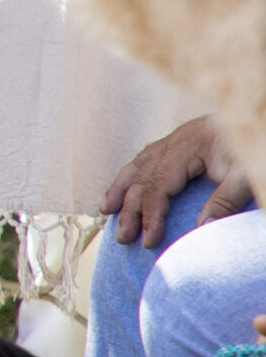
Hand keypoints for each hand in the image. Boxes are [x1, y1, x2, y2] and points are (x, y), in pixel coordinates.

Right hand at [104, 117, 246, 246]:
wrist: (257, 116)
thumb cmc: (254, 145)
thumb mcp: (245, 175)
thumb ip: (224, 201)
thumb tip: (198, 229)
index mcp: (187, 148)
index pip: (158, 186)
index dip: (150, 215)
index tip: (149, 240)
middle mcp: (174, 141)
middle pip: (142, 178)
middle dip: (129, 209)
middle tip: (123, 237)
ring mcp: (174, 139)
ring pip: (137, 165)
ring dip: (120, 189)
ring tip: (107, 211)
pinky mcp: (179, 140)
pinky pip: (145, 158)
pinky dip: (131, 174)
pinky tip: (126, 184)